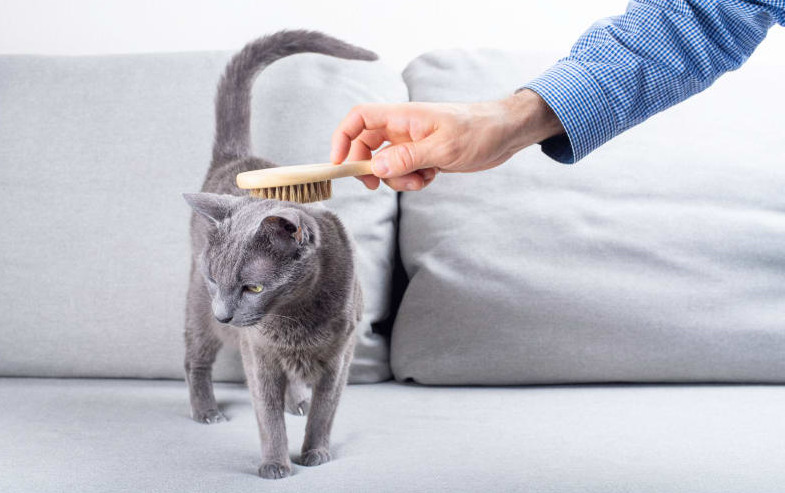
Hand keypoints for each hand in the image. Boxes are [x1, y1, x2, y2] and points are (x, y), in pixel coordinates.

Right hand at [330, 89, 563, 190]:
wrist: (506, 133)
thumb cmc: (479, 131)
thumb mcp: (443, 148)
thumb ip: (407, 158)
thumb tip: (375, 167)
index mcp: (403, 117)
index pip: (359, 119)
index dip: (342, 138)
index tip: (338, 164)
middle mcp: (404, 128)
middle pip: (367, 145)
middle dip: (369, 168)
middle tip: (375, 185)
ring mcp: (413, 142)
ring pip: (386, 163)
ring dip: (396, 179)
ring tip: (421, 180)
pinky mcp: (425, 155)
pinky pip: (405, 171)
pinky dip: (413, 180)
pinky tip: (433, 177)